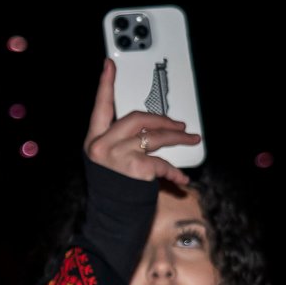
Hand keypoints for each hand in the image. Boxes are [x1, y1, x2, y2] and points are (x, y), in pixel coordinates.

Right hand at [84, 59, 198, 186]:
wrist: (111, 219)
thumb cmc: (113, 189)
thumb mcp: (109, 160)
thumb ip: (121, 141)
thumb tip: (151, 126)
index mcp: (94, 139)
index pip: (100, 106)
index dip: (105, 84)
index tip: (109, 65)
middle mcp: (102, 145)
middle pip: (137, 119)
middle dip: (163, 120)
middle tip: (180, 126)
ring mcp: (118, 157)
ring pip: (155, 137)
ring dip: (178, 138)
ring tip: (191, 140)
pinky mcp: (136, 169)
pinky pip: (162, 163)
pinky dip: (175, 172)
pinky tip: (182, 179)